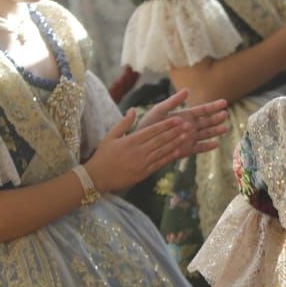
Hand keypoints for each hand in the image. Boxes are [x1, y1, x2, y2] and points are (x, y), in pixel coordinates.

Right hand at [82, 89, 226, 192]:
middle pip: (161, 139)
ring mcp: (142, 162)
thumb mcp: (110, 136)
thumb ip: (124, 123)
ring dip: (176, 143)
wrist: (97, 177)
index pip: (152, 130)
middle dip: (175, 131)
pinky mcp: (144, 173)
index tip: (177, 119)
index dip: (166, 124)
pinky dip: (169, 157)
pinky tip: (179, 152)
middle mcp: (139, 151)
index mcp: (131, 140)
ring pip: (162, 151)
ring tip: (187, 136)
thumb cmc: (103, 155)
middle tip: (188, 125)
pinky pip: (159, 163)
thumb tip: (133, 109)